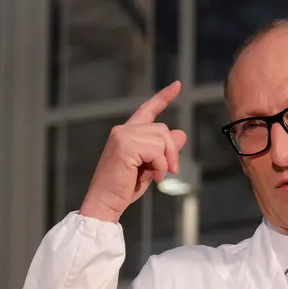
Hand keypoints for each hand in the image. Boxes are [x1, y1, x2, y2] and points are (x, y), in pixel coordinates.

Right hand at [79, 81, 186, 222]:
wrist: (105, 202)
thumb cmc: (124, 187)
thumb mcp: (150, 166)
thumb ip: (163, 150)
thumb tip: (182, 133)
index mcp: (127, 133)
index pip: (148, 109)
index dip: (164, 97)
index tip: (177, 85)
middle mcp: (123, 130)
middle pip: (163, 129)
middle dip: (172, 150)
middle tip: (172, 170)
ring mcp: (122, 136)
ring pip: (162, 139)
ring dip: (166, 160)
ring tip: (158, 175)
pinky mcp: (125, 146)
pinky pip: (157, 151)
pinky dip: (160, 166)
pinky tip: (154, 177)